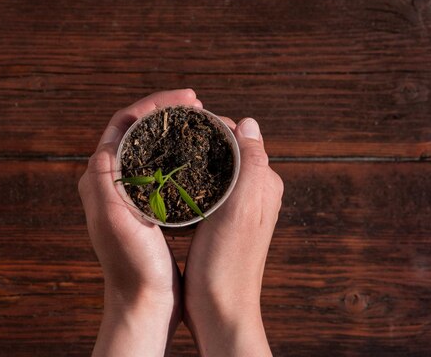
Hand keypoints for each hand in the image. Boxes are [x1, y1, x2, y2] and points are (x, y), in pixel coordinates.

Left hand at [78, 89, 201, 356]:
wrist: (144, 302)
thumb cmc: (131, 266)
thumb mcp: (115, 223)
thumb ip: (104, 184)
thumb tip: (103, 147)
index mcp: (100, 178)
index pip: (124, 123)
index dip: (154, 104)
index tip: (187, 100)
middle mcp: (112, 180)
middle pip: (139, 130)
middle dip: (166, 110)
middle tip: (198, 104)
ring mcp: (131, 191)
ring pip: (152, 146)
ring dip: (174, 129)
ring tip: (200, 122)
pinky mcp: (149, 204)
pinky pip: (163, 166)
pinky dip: (180, 153)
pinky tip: (199, 154)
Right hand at [184, 117, 282, 356]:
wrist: (219, 309)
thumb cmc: (229, 262)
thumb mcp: (242, 209)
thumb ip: (251, 163)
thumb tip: (248, 121)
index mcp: (264, 182)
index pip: (239, 137)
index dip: (211, 125)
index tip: (180, 124)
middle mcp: (254, 190)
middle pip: (225, 150)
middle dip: (199, 140)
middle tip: (166, 138)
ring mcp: (237, 206)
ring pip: (213, 168)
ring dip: (193, 160)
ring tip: (165, 155)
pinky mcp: (220, 220)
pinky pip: (206, 188)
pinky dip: (190, 180)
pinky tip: (170, 182)